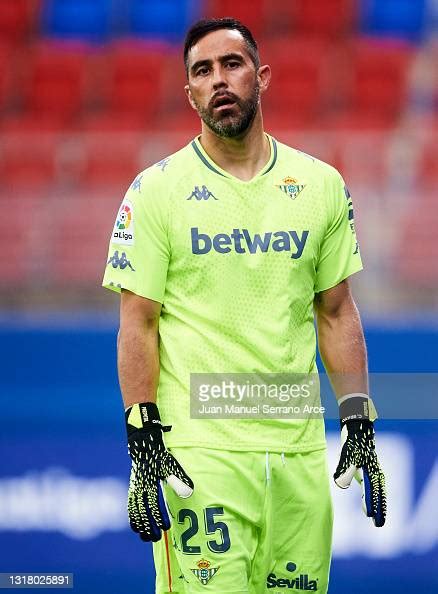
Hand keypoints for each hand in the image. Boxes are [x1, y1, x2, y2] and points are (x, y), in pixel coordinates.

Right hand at [126, 402, 193, 541]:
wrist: (144, 443)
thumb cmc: (160, 455)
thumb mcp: (170, 464)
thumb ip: (179, 479)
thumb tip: (190, 492)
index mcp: (150, 482)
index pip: (154, 504)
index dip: (159, 517)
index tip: (166, 527)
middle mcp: (139, 487)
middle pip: (142, 511)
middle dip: (148, 526)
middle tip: (156, 538)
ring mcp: (134, 488)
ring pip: (134, 511)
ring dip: (140, 525)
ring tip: (145, 537)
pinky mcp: (132, 487)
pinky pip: (130, 505)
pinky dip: (132, 517)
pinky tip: (136, 527)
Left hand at [334, 419, 386, 526]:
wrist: (358, 428)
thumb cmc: (352, 443)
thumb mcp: (347, 456)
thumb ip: (344, 471)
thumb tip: (341, 485)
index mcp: (370, 471)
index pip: (371, 492)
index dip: (371, 504)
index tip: (370, 517)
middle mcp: (375, 472)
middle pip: (379, 494)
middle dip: (379, 509)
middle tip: (379, 524)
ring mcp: (375, 470)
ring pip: (380, 491)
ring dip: (380, 503)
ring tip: (379, 517)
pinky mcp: (373, 468)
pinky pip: (378, 485)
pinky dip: (378, 494)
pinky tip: (375, 500)